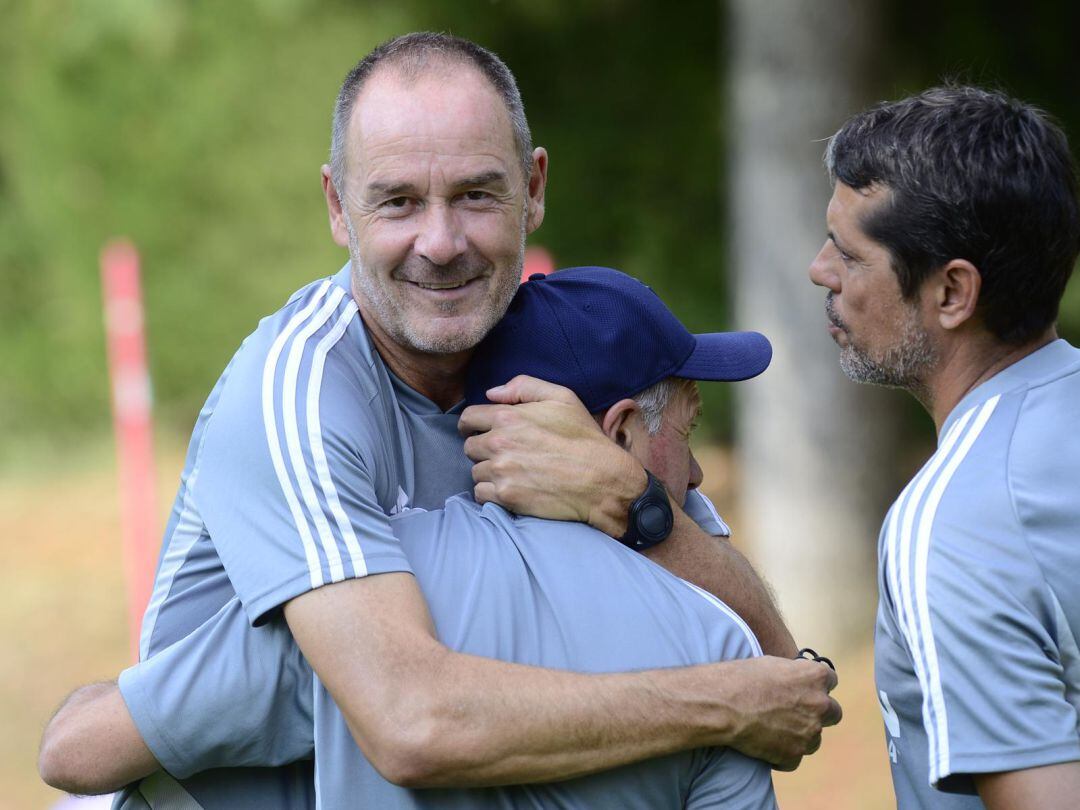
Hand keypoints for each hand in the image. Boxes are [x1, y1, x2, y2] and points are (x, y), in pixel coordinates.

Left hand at [458, 375, 645, 534]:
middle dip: (483, 450)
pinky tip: (511, 488)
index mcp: (508, 417)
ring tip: (513, 472)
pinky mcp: (506, 497)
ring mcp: (501, 472)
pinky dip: (491, 493)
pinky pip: (481, 494)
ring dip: (489, 472)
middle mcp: (499, 443)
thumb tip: (492, 393)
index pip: (469, 418)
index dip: (473, 424)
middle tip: (505, 454)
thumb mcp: (562, 398)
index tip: (480, 431)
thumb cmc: (584, 438)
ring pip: (476, 472)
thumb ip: (524, 386)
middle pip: (470, 447)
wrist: (602, 480)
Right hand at [718, 656, 841, 770]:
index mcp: (815, 677)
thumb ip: (794, 674)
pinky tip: (764, 743)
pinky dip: (782, 753)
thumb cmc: (741, 678)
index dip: (815, 685)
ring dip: (801, 734)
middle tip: (795, 711)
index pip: (830, 680)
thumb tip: (798, 682)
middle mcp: (820, 705)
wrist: (722, 704)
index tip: (804, 688)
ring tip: (773, 728)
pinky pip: (795, 757)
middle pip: (833, 712)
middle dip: (818, 712)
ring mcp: (809, 732)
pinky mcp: (794, 755)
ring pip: (815, 738)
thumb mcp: (772, 664)